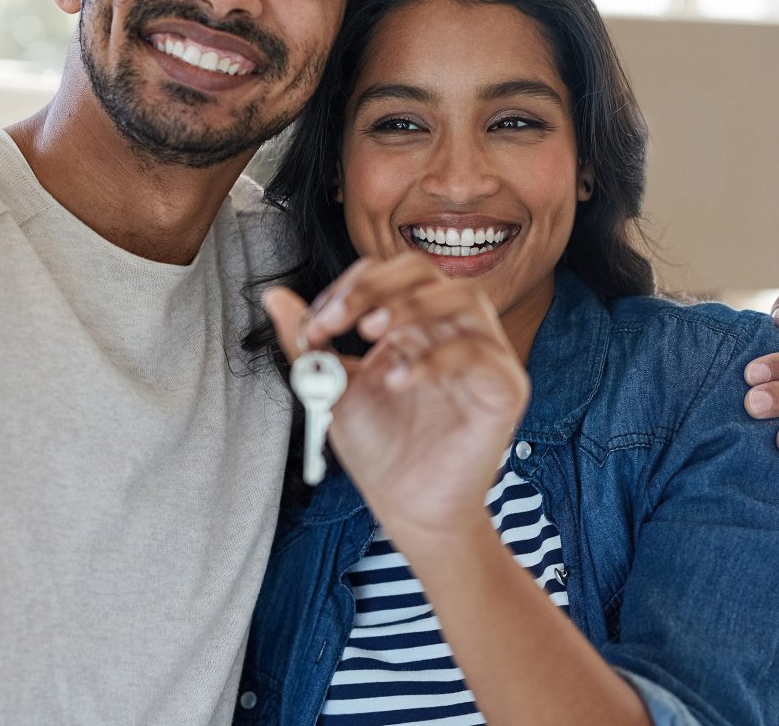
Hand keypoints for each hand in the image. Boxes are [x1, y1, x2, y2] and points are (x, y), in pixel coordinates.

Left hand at [263, 253, 529, 543]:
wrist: (408, 508)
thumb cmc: (380, 449)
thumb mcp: (331, 388)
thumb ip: (307, 343)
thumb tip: (275, 296)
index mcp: (412, 325)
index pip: (387, 274)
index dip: (348, 289)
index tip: (313, 326)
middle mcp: (449, 330)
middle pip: (423, 271)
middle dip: (375, 286)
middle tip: (339, 319)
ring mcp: (483, 354)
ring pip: (463, 297)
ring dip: (410, 307)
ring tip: (371, 334)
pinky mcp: (503, 387)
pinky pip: (478, 352)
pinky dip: (432, 360)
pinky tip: (397, 381)